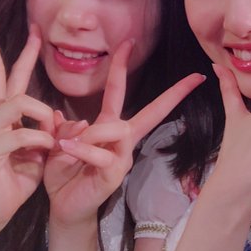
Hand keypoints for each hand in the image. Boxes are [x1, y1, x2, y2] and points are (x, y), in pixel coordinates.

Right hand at [0, 10, 54, 228]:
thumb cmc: (19, 175)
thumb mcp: (43, 148)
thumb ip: (51, 129)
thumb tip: (66, 116)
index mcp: (6, 113)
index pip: (10, 74)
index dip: (22, 52)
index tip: (32, 29)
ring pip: (15, 100)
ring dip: (41, 112)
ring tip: (51, 132)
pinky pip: (20, 133)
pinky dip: (39, 139)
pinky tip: (45, 150)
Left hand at [44, 40, 204, 226]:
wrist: (63, 207)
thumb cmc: (64, 173)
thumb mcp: (57, 143)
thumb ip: (63, 126)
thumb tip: (65, 115)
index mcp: (107, 126)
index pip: (118, 91)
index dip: (122, 66)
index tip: (129, 42)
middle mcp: (121, 139)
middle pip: (150, 112)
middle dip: (172, 94)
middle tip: (192, 77)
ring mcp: (122, 157)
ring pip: (119, 129)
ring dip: (93, 131)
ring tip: (68, 144)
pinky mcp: (115, 175)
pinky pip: (102, 154)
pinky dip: (83, 150)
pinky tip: (66, 151)